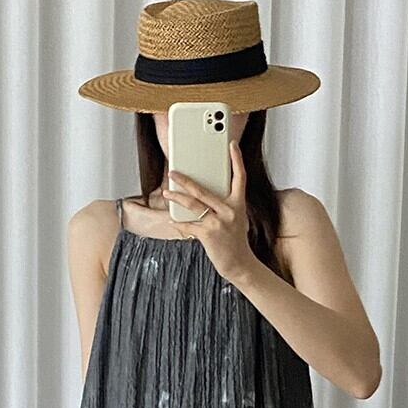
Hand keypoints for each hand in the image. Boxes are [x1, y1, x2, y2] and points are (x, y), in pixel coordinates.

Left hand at [161, 139, 258, 284]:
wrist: (239, 263)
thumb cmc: (235, 240)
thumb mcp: (235, 218)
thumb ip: (223, 205)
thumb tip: (203, 194)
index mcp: (238, 204)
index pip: (240, 177)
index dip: (237, 160)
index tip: (232, 145)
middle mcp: (229, 210)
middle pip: (204, 189)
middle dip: (185, 180)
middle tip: (173, 172)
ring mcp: (218, 222)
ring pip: (193, 205)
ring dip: (177, 198)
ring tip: (167, 193)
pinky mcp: (208, 234)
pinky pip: (189, 225)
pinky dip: (179, 223)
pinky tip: (171, 220)